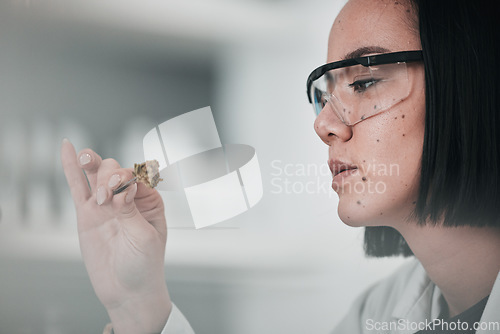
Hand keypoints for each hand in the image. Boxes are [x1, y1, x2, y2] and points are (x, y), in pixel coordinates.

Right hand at [60, 139, 171, 333]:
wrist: (127, 291)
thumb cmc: (144, 265)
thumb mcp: (144, 238)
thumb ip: (131, 211)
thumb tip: (124, 187)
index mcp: (149, 200)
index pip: (136, 175)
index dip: (127, 177)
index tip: (122, 195)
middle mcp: (128, 197)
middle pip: (116, 170)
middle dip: (110, 176)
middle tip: (107, 199)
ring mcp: (106, 204)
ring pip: (97, 173)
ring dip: (92, 162)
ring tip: (86, 159)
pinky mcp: (87, 214)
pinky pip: (78, 186)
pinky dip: (71, 167)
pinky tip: (68, 148)